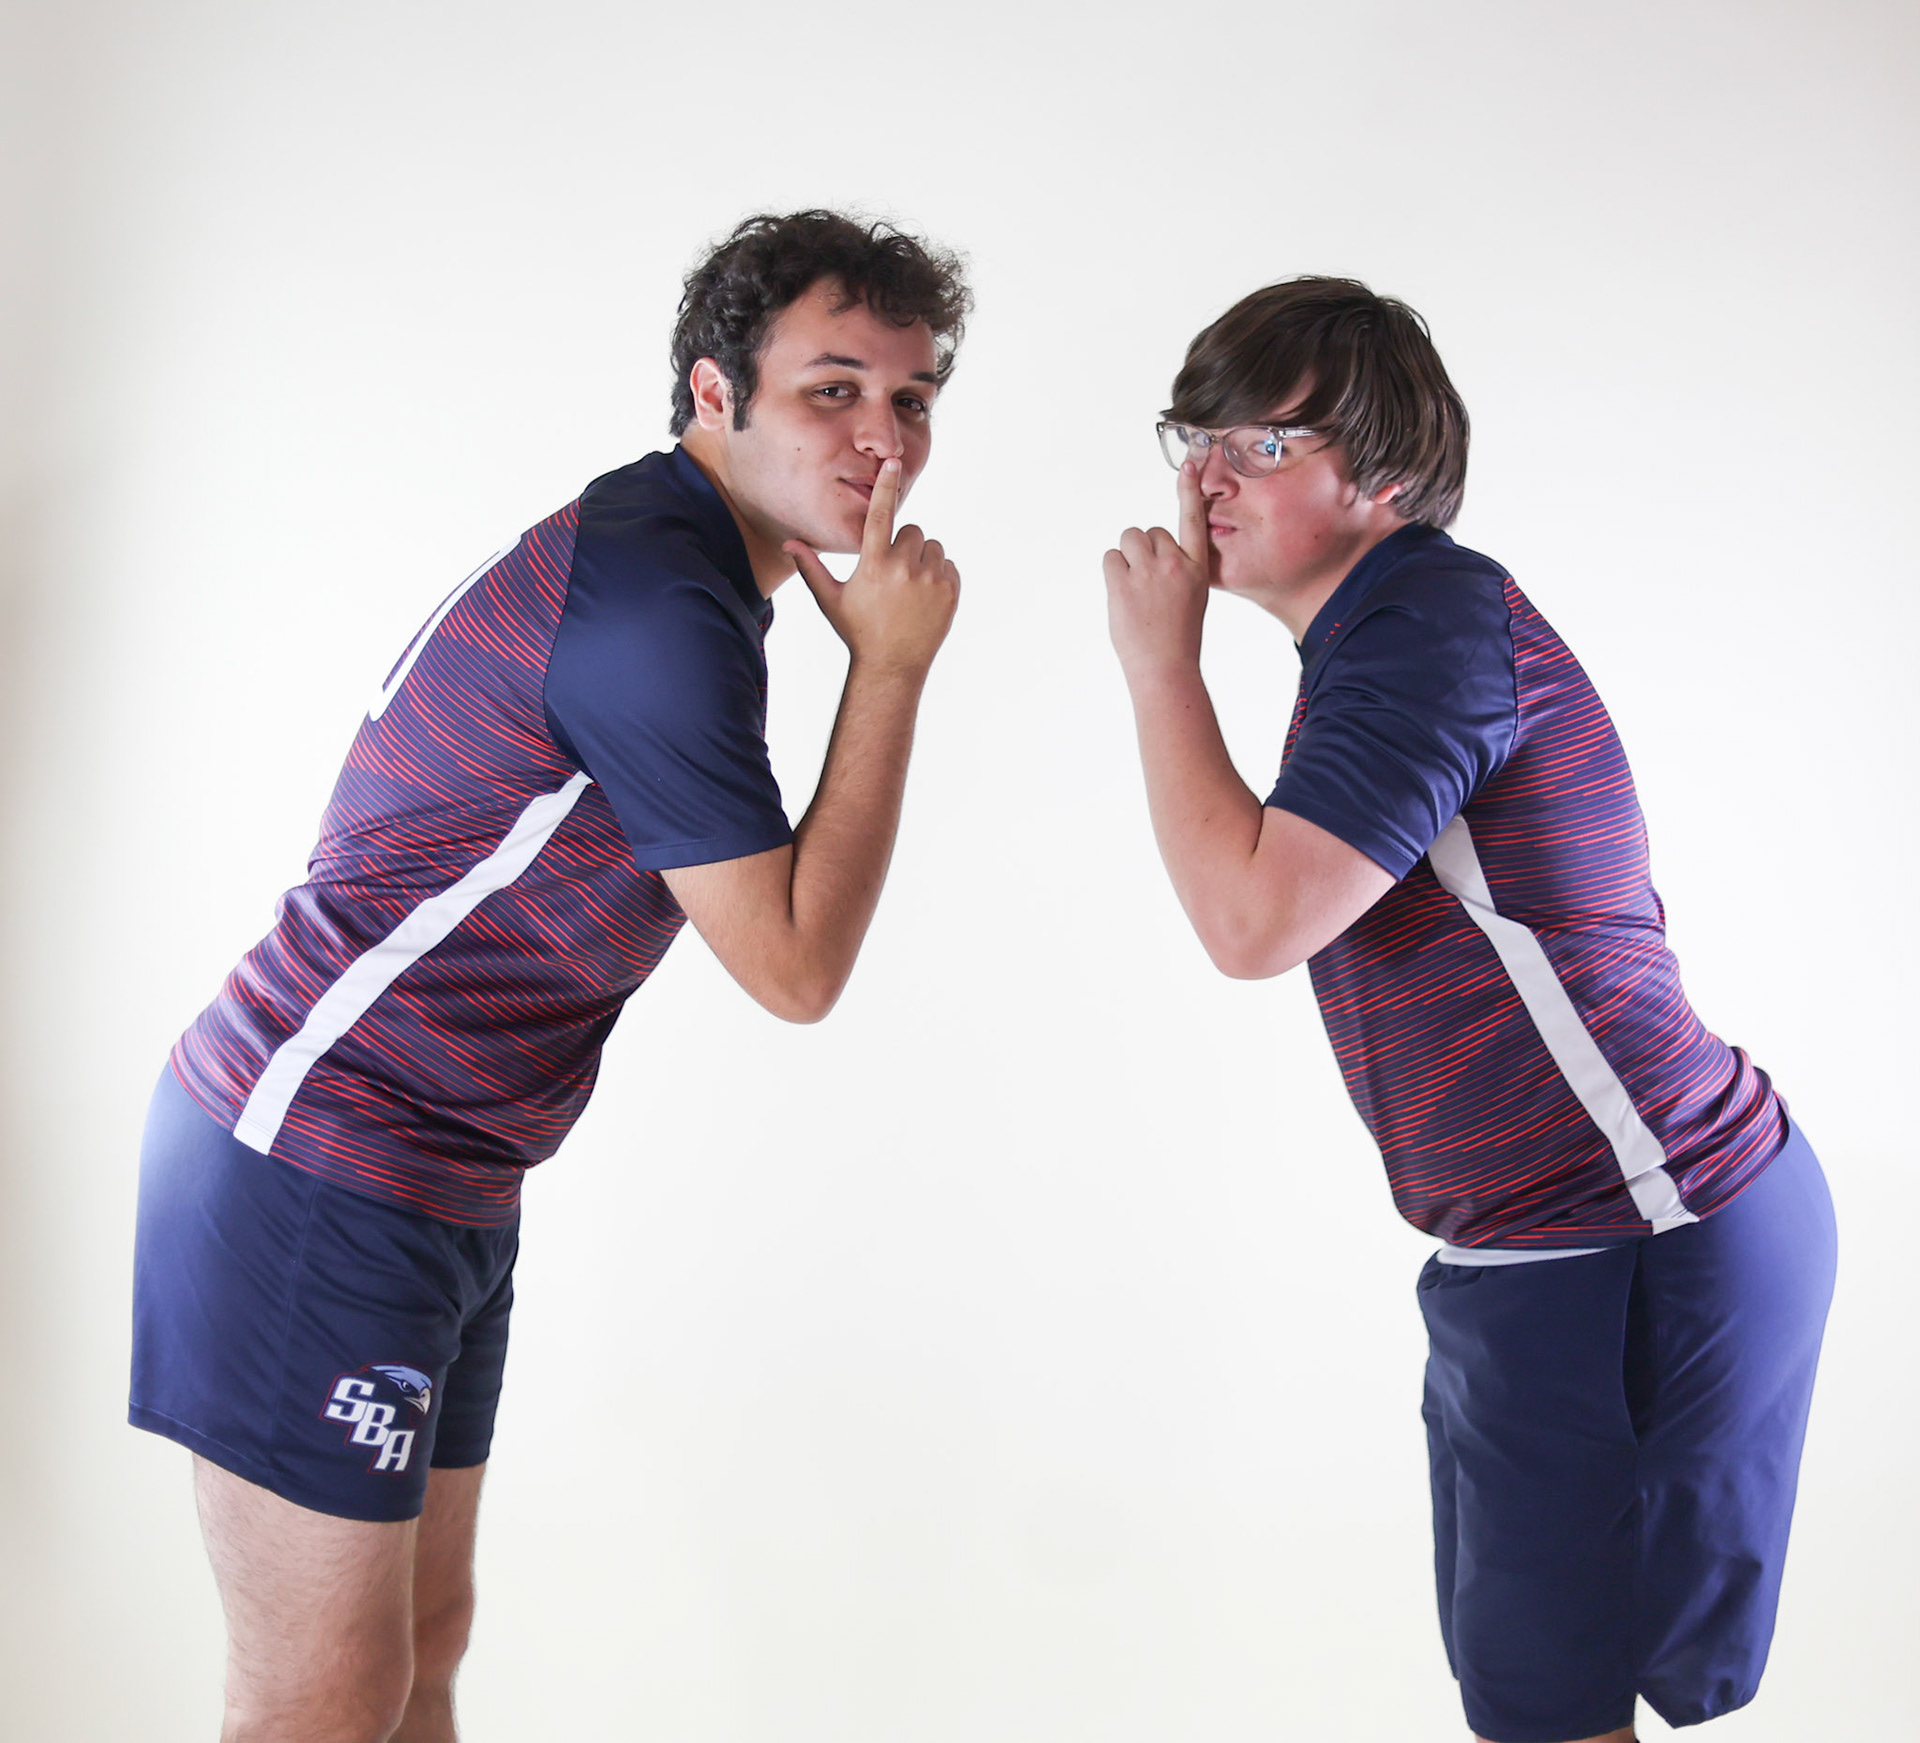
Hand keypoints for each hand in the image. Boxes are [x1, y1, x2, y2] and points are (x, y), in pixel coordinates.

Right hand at [785, 458, 959, 676]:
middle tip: (892, 576)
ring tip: (908, 589)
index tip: (893, 463)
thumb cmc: (857, 632)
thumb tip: (787, 544)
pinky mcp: (951, 591)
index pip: (880, 515)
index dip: (886, 486)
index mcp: (874, 564)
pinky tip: (923, 599)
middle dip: (903, 547)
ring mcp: (931, 579)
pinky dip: (938, 576)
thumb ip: (810, 568)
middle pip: (911, 532)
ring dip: (922, 560)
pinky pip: (948, 566)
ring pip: (932, 546)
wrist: (892, 667)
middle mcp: (904, 568)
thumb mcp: (831, 600)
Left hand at [1104, 459, 1210, 677]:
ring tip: (1134, 588)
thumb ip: (1176, 570)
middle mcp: (1175, 565)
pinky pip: (1111, 558)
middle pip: (1149, 532)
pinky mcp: (1123, 583)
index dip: (1189, 490)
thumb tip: (1149, 554)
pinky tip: (1122, 595)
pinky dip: (1112, 572)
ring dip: (1126, 557)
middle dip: (1143, 550)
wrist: (1165, 668)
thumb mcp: (1191, 597)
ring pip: (1129, 539)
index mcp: (1197, 568)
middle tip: (1146, 583)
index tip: (1189, 465)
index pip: (1193, 520)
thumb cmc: (1177, 637)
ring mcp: (1148, 573)